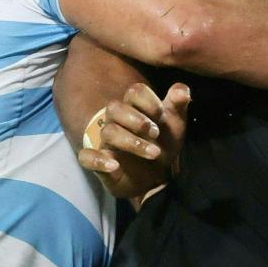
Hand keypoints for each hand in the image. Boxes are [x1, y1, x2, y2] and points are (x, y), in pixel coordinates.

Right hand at [78, 82, 188, 198]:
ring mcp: (107, 142)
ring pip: (108, 132)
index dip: (148, 100)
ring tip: (154, 153)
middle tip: (156, 133)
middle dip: (137, 120)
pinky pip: (86, 157)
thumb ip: (178, 105)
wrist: (157, 176)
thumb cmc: (163, 143)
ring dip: (132, 142)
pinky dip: (98, 160)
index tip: (161, 115)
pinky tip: (115, 166)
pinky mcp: (99, 163)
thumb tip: (181, 90)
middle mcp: (118, 121)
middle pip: (115, 108)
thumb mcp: (175, 124)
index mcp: (136, 108)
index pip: (134, 92)